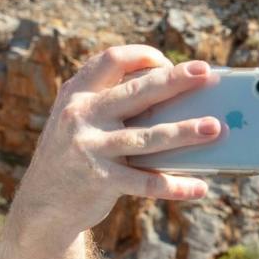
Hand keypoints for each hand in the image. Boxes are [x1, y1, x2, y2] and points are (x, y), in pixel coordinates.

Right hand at [9, 46, 225, 233]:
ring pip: (148, 137)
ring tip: (215, 128)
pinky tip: (200, 187)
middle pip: (138, 92)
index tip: (169, 62)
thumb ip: (115, 106)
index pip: (112, 60)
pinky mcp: (100, 180)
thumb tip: (180, 102)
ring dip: (185, 132)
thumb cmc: (77, 153)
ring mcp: (90, 147)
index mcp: (78, 93)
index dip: (143, 56)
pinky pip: (146, 182)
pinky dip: (175, 186)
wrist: (43, 203)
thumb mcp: (82, 120)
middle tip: (207, 74)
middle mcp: (82, 115)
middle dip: (175, 80)